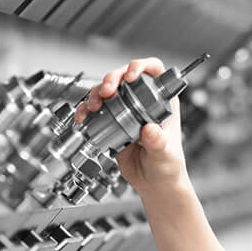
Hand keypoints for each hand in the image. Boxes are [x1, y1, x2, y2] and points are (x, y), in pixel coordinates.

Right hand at [75, 57, 186, 194]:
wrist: (154, 184)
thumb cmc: (168, 167)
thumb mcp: (165, 154)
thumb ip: (158, 142)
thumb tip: (150, 130)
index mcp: (162, 103)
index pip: (154, 72)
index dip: (141, 66)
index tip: (130, 75)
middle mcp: (143, 103)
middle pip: (125, 77)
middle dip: (112, 78)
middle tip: (107, 91)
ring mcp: (126, 112)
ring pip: (108, 91)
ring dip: (97, 93)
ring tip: (93, 106)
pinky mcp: (112, 123)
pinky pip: (96, 110)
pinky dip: (86, 110)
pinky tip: (83, 117)